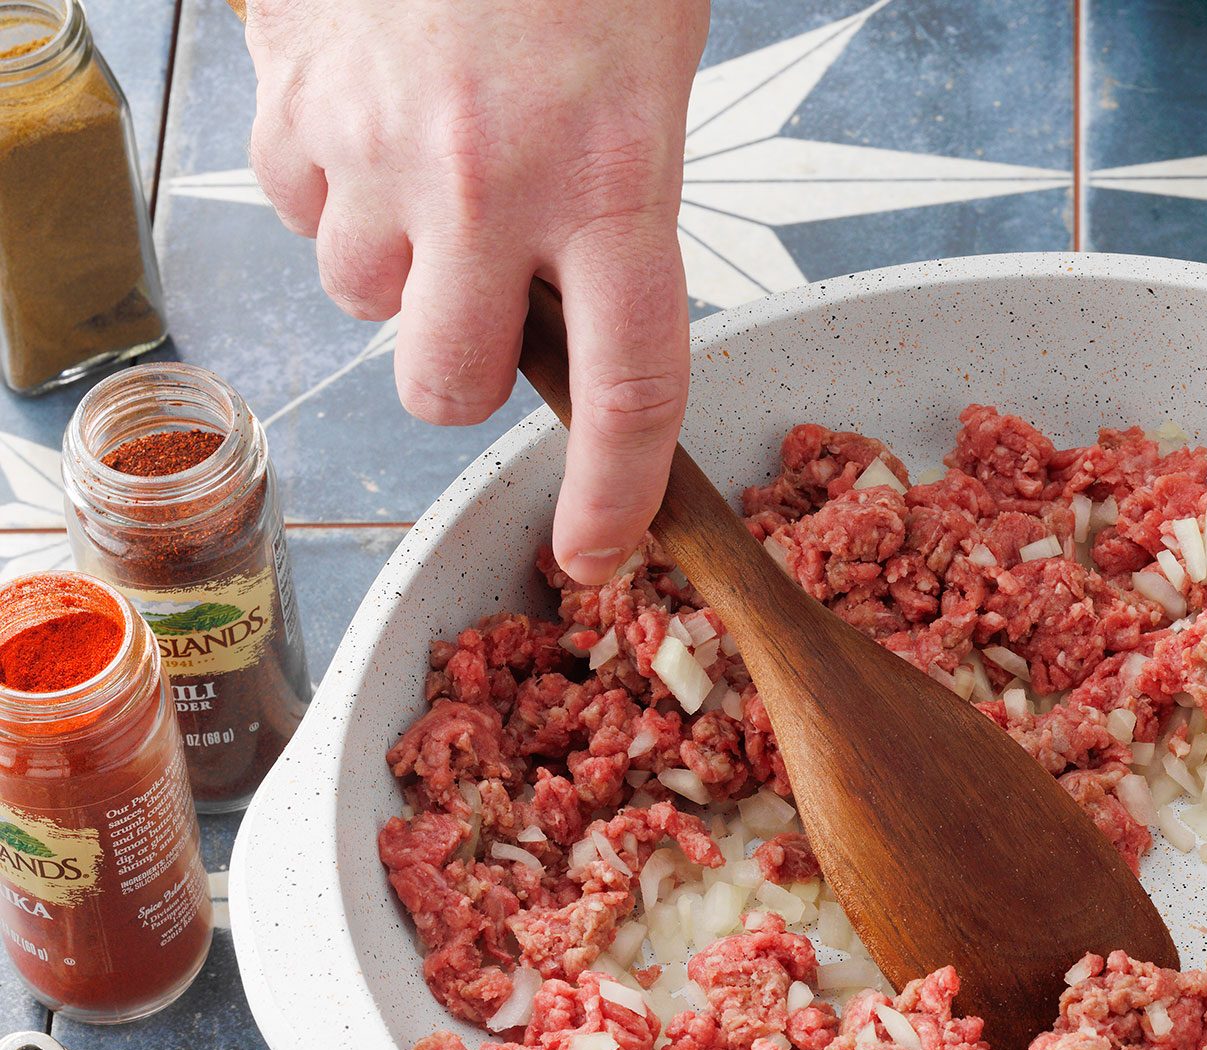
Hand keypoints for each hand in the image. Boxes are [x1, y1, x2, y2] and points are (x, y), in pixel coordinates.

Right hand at [243, 0, 708, 584]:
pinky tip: (370, 111)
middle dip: (462, 371)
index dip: (612, 492)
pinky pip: (294, 203)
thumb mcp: (650, 82)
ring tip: (431, 163)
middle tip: (486, 304)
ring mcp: (379, 146)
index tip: (593, 549)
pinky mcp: (295, 98)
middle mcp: (491, 187)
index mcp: (615, 183)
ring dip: (395, 263)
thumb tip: (577, 307)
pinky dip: (327, 182)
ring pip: (360, 296)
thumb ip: (616, 207)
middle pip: (446, 384)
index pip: (630, 389)